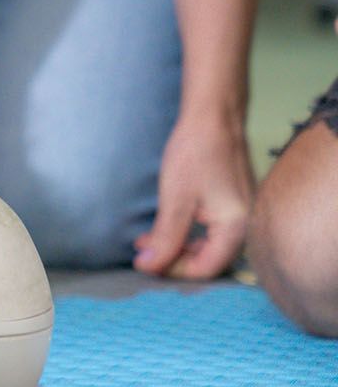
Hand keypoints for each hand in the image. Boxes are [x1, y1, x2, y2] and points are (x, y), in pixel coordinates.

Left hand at [134, 108, 252, 279]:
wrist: (213, 117)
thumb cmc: (196, 153)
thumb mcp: (175, 199)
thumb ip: (165, 237)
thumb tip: (149, 267)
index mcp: (237, 229)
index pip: (206, 268)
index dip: (172, 269)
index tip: (143, 263)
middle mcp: (245, 227)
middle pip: (209, 261)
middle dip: (173, 259)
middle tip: (142, 251)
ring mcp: (241, 217)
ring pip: (208, 247)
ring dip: (177, 247)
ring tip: (145, 241)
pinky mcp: (232, 207)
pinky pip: (211, 232)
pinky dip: (187, 234)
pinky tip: (162, 229)